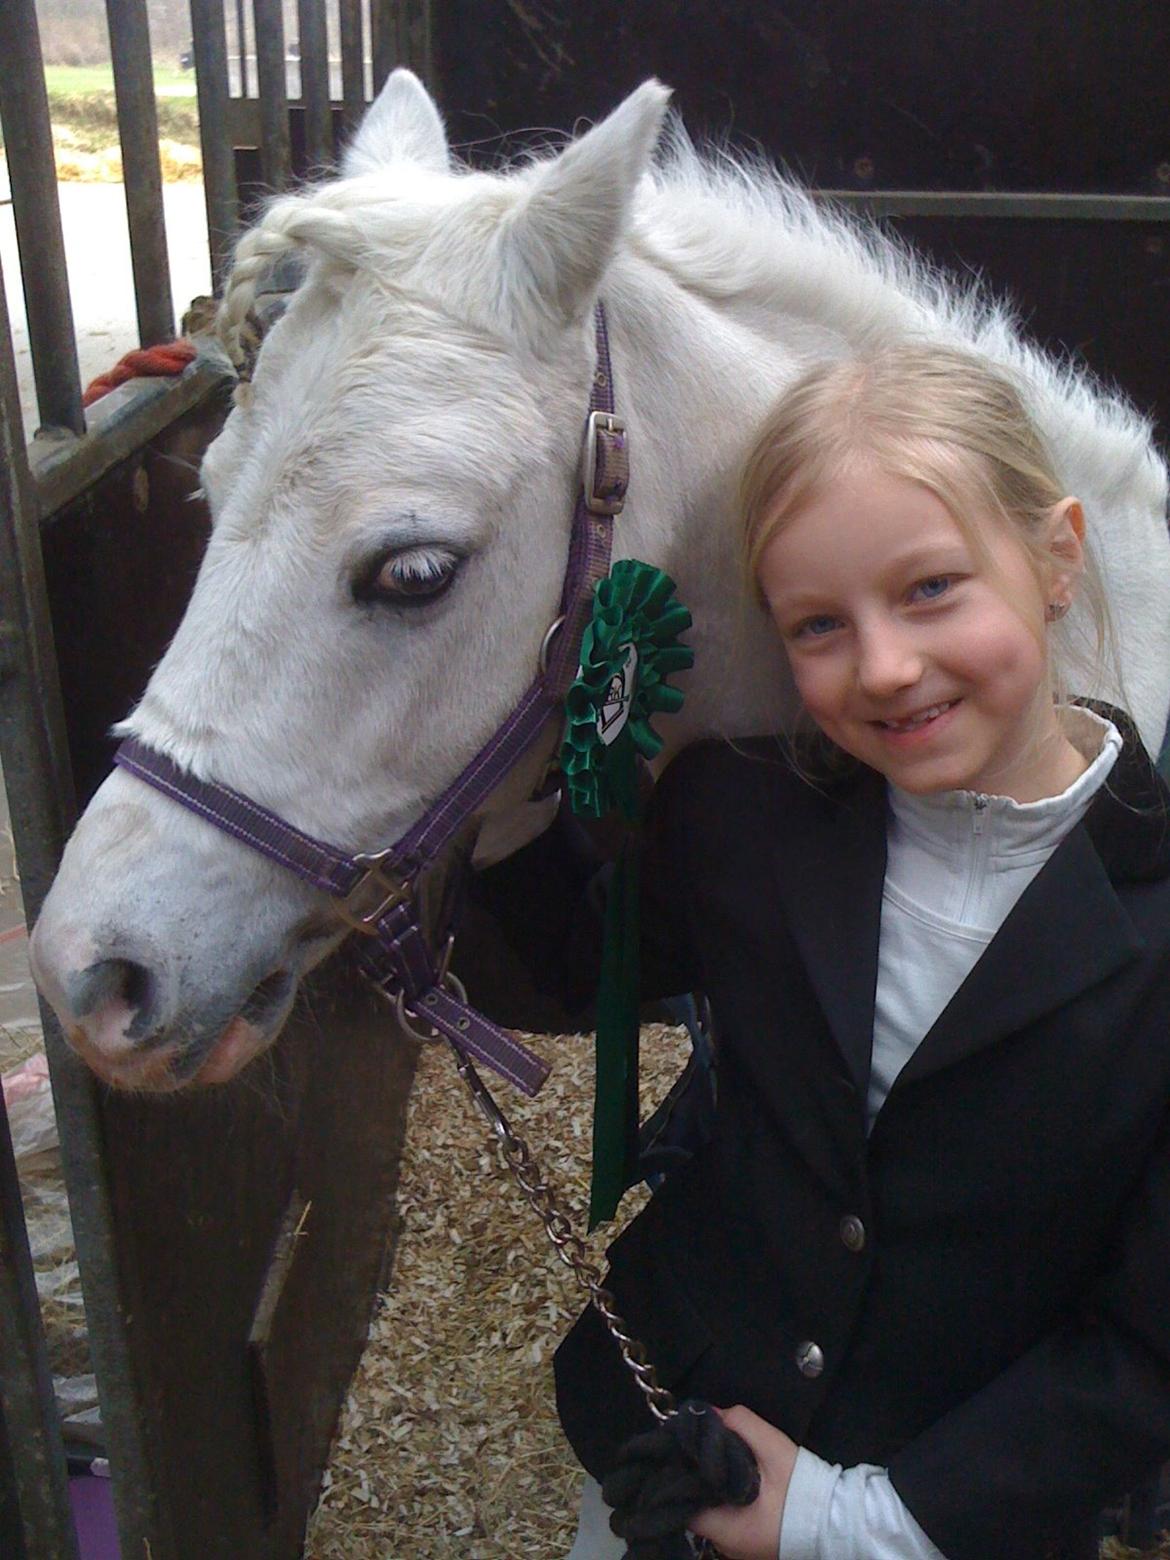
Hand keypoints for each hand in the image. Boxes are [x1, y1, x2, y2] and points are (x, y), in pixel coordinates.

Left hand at [689, 1406, 798, 1559]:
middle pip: (697, 1508)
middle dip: (696, 1477)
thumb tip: (711, 1412)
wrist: (837, 1519)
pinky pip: (728, 1520)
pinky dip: (725, 1499)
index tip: (683, 1449)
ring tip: (711, 1456)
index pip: (683, 1503)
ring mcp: (740, 1549)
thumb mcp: (774, 1448)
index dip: (680, 1473)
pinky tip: (729, 1476)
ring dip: (711, 1488)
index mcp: (726, 1531)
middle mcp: (727, 1547)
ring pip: (713, 1514)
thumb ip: (741, 1424)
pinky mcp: (752, 1544)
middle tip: (697, 1447)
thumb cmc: (803, 1489)